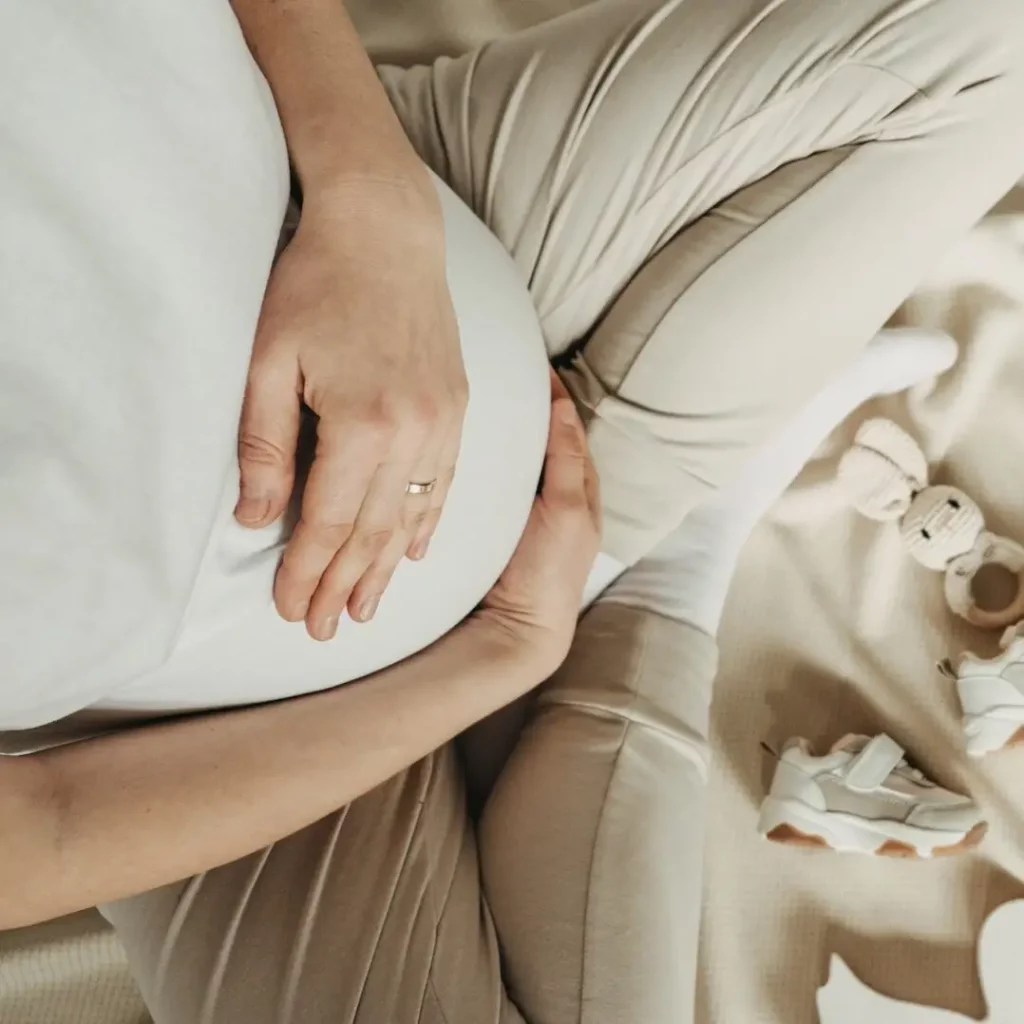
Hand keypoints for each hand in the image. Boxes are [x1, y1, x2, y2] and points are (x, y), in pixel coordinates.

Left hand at [235, 179, 468, 640]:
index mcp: (364, 424)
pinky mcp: (457, 408)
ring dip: (385, 568)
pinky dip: (426, 524)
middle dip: (345, 585)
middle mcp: (415, 433)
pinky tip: (412, 552)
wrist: (387, 231)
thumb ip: (264, 447)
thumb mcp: (267, 361)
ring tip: (367, 609)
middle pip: (374, 531)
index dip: (307, 572)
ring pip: (412, 515)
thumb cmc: (316, 285)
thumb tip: (259, 519)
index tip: (291, 610)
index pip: (330, 522)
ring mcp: (444, 422)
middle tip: (326, 629)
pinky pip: (444, 484)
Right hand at [471, 371, 601, 675]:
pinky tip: (476, 445)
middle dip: (531, 404)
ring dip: (511, 428)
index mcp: (582, 487)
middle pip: (545, 437)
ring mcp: (532, 508)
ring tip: (490, 395)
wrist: (519, 626)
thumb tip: (563, 407)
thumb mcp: (566, 512)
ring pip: (523, 456)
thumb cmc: (550, 573)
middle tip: (507, 368)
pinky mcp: (506, 522)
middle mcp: (559, 493)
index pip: (568, 427)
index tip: (535, 363)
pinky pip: (503, 478)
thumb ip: (567, 461)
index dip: (553, 395)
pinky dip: (497, 456)